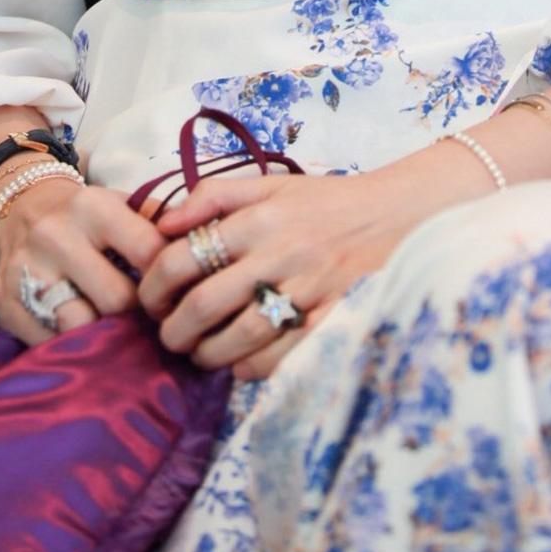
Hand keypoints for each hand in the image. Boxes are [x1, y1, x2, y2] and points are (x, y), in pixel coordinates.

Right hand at [0, 177, 165, 345]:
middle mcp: (55, 235)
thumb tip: (202, 242)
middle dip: (137, 315)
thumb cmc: (86, 217)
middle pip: (117, 300)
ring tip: (112, 329)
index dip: (169, 279)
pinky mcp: (4, 303)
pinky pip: (48, 343)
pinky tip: (79, 333)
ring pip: (80, 326)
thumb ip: (161, 222)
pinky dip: (69, 345)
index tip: (173, 293)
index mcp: (92, 207)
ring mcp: (25, 271)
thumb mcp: (121, 204)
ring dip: (101, 334)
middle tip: (144, 319)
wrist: (18, 209)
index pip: (147, 251)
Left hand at [137, 150, 481, 381]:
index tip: (150, 300)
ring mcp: (306, 290)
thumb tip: (163, 223)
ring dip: (204, 354)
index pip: (181, 258)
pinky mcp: (330, 319)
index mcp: (257, 217)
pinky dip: (248, 368)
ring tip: (198, 353)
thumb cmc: (328, 202)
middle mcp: (278, 253)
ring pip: (235, 338)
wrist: (400, 215)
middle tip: (169, 335)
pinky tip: (240, 362)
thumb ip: (214, 196)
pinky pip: (276, 358)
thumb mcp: (271, 183)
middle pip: (201, 305)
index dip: (153, 287)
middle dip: (173, 330)